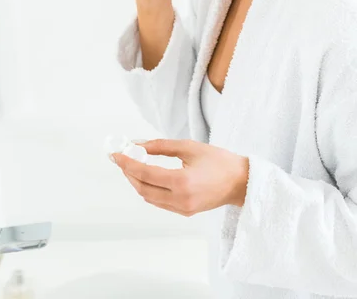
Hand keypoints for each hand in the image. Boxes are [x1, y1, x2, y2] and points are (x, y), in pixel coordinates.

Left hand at [111, 138, 249, 215]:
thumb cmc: (219, 161)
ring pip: (149, 197)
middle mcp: (180, 199)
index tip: (116, 154)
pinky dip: (149, 189)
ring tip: (132, 165)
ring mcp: (182, 209)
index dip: (127, 163)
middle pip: (143, 188)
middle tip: (122, 158)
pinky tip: (147, 176)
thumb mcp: (189, 147)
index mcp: (182, 182)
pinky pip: (159, 202)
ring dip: (137, 182)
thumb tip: (137, 144)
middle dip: (129, 173)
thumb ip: (161, 146)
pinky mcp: (185, 212)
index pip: (145, 173)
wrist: (241, 182)